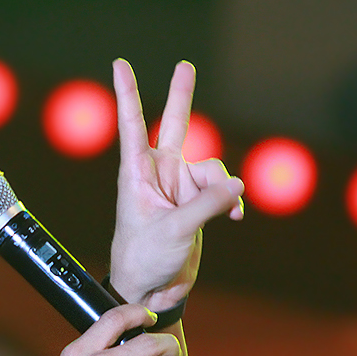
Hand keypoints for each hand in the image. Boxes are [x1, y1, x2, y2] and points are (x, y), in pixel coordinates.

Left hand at [108, 58, 243, 309]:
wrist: (152, 291)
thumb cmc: (145, 258)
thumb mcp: (175, 229)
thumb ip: (207, 204)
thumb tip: (238, 185)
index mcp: (137, 173)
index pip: (132, 124)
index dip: (127, 93)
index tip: (119, 63)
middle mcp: (158, 174)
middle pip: (174, 125)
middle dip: (182, 97)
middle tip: (185, 66)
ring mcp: (179, 188)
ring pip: (213, 170)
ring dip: (224, 189)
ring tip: (230, 212)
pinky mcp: (196, 204)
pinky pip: (223, 191)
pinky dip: (231, 202)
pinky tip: (236, 217)